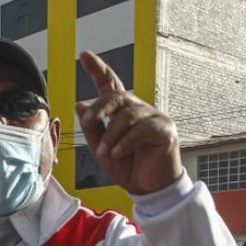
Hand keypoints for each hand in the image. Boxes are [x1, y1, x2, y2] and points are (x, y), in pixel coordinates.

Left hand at [74, 51, 181, 194]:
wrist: (150, 190)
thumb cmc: (130, 168)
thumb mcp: (103, 151)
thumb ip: (93, 130)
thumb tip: (80, 105)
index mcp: (123, 112)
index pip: (110, 85)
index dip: (98, 69)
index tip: (84, 55)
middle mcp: (139, 110)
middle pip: (117, 95)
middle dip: (100, 107)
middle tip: (89, 121)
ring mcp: (154, 118)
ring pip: (127, 115)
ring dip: (111, 134)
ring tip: (105, 152)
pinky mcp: (164, 130)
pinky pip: (141, 129)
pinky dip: (126, 141)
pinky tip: (117, 152)